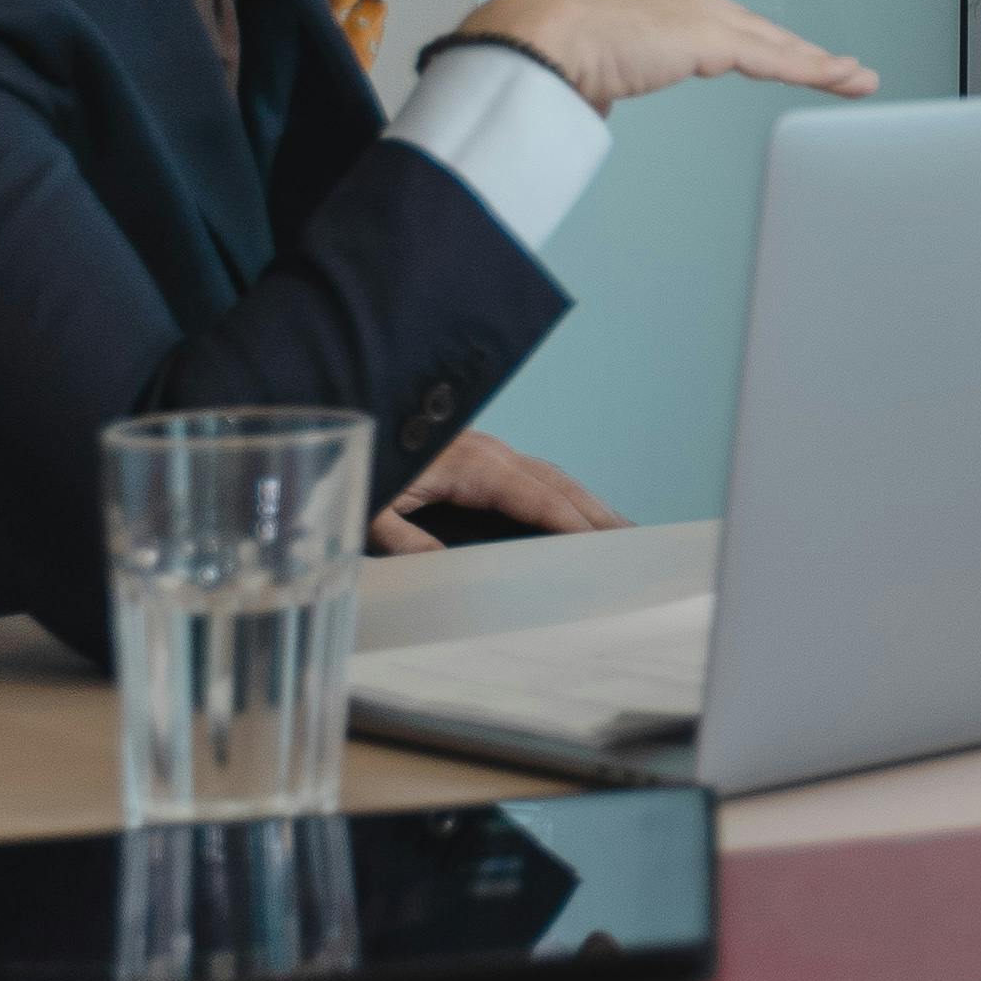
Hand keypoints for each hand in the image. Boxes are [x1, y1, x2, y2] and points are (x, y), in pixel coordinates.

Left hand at [375, 428, 625, 552]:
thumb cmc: (356, 463)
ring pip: (549, 476)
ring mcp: (487, 450)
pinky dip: (562, 493)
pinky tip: (570, 510)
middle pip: (557, 484)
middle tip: (636, 540)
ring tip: (618, 529)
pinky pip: (533, 474)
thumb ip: (405, 540)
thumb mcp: (369, 509)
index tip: (607, 545)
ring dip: (586, 501)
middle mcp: (489, 453)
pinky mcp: (479, 455)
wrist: (344, 412)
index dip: (574, 522)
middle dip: (598, 512)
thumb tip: (445, 568)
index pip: (537, 497)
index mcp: (472, 465)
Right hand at [445, 0, 876, 112]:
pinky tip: (842, 78)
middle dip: (798, 50)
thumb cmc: (541, 48)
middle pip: (758, 29)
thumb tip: (600, 94)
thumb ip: (606, 76)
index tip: (773, 56)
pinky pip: (776, 60)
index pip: (721, 25)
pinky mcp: (710, 38)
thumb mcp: (584, 62)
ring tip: (857, 79)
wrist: (534, 36)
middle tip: (837, 66)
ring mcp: (701, 13)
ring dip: (820, 64)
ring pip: (776, 43)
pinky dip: (814, 71)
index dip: (754, 43)